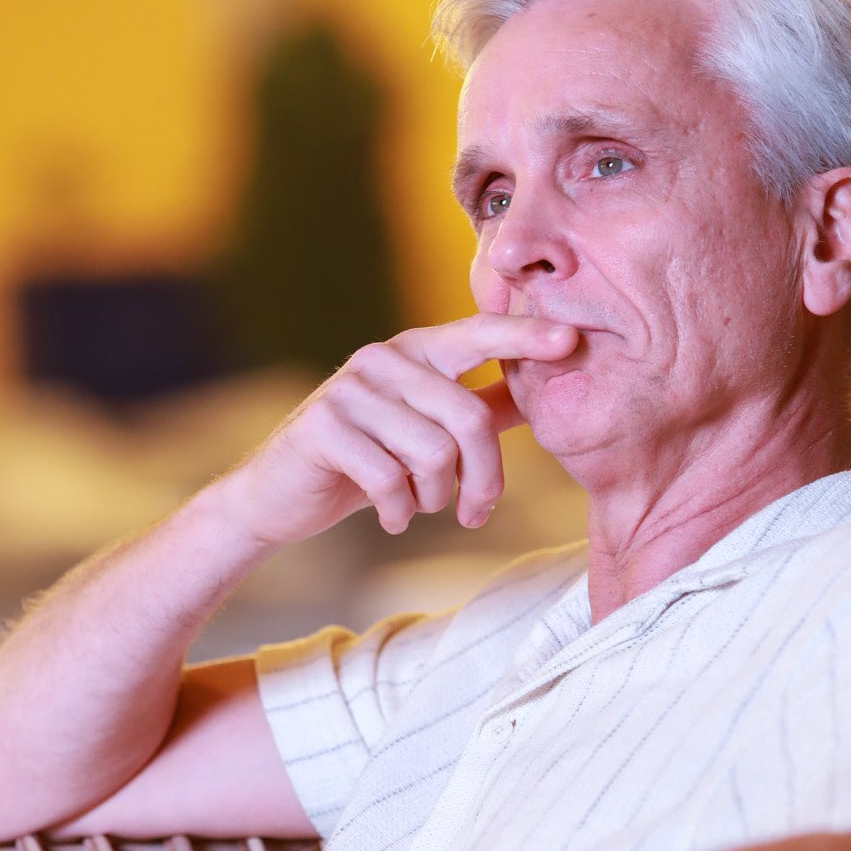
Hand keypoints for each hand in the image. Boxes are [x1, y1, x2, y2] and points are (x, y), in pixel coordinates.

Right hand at [217, 315, 577, 544]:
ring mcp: (350, 389)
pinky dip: (400, 511)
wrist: (279, 495)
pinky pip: (390, 479)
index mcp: (417, 351)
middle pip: (468, 417)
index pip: (479, 334)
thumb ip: (482, 407)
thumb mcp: (428, 430)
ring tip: (421, 507)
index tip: (571, 339)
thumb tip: (544, 392)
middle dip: (484, 478)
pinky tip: (393, 517)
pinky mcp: (323, 426)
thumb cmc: (366, 461)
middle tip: (476, 513)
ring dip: (437, 498)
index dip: (525, 336)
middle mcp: (383, 358)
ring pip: (433, 454)